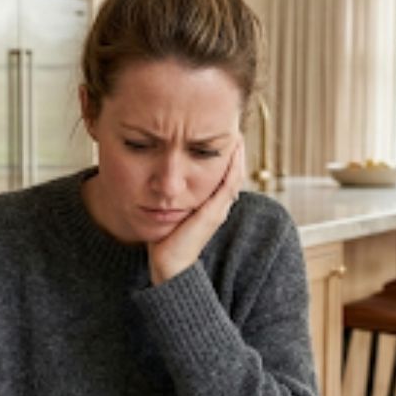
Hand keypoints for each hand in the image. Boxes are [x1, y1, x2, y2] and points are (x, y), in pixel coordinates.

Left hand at [148, 139, 244, 285]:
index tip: (221, 136)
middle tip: (233, 128)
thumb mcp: (169, 214)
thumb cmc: (164, 243)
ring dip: (237, 154)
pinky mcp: (214, 212)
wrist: (168, 266)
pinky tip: (234, 146)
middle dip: (234, 151)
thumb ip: (170, 199)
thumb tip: (159, 182)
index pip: (223, 176)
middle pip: (233, 173)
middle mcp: (218, 207)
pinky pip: (229, 182)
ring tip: (236, 133)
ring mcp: (219, 210)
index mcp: (209, 207)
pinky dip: (233, 164)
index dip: (225, 156)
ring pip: (235, 175)